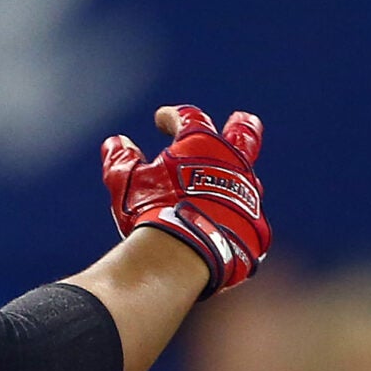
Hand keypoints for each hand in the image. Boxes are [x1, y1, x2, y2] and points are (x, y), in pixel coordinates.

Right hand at [101, 105, 268, 298]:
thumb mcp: (126, 181)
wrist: (184, 254)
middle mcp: (233, 164)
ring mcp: (248, 195)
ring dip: (233, 177)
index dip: (173, 116)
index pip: (189, 117)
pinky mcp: (254, 227)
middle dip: (242, 126)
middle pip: (244, 135)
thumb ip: (120, 159)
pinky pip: (246, 217)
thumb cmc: (152, 210)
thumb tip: (115, 143)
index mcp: (201, 143)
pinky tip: (222, 223)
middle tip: (241, 119)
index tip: (161, 118)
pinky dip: (233, 216)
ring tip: (222, 183)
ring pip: (246, 178)